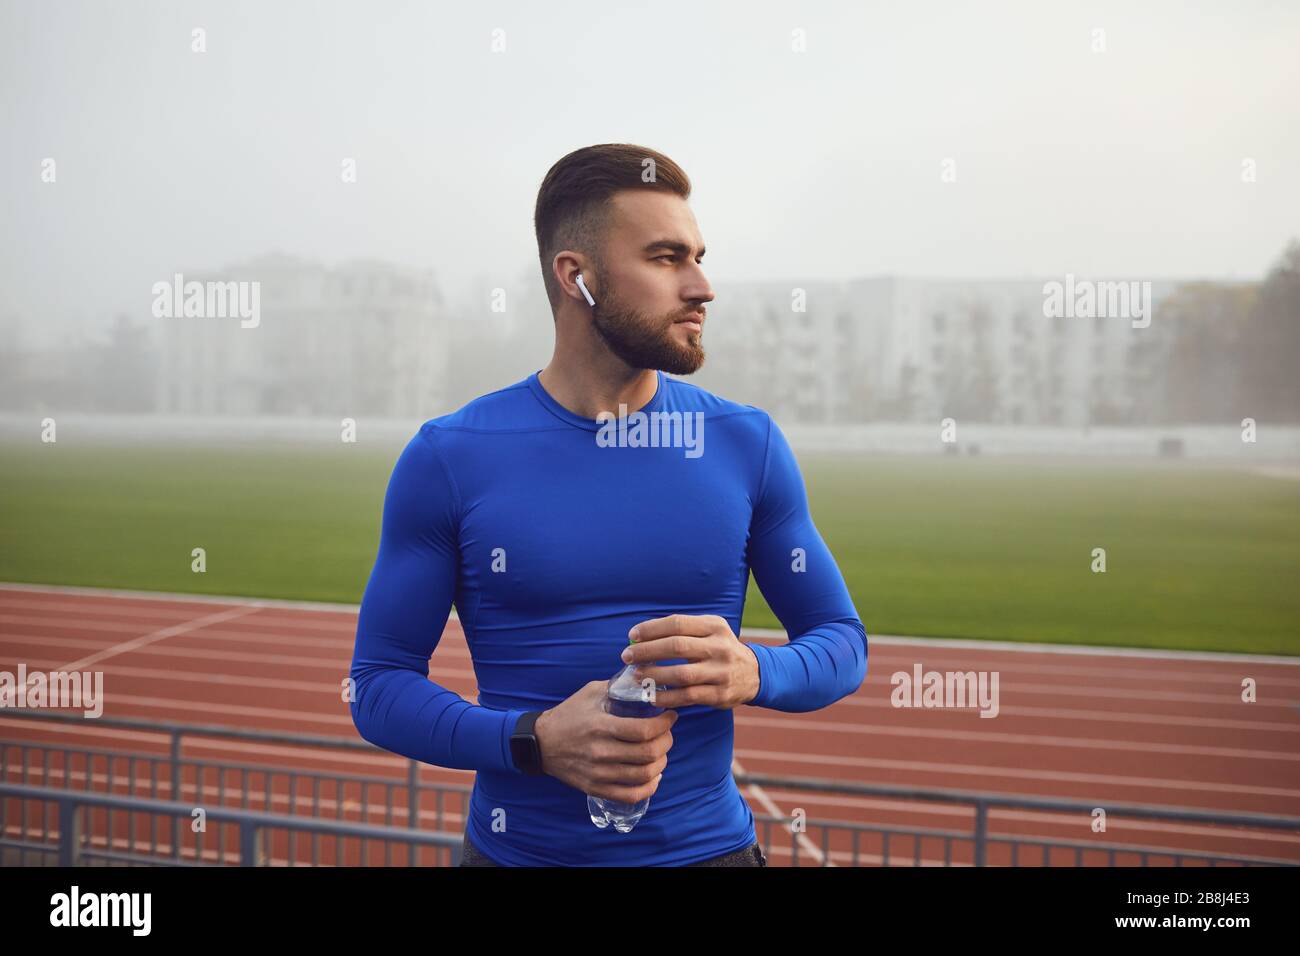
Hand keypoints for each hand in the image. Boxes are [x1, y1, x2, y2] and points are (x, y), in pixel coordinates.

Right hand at [534, 680, 677, 803]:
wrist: (541, 743)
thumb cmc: (568, 714)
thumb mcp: (590, 693)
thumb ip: (617, 687)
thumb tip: (645, 681)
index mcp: (600, 725)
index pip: (643, 730)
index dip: (665, 724)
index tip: (671, 716)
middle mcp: (600, 751)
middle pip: (647, 754)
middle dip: (666, 742)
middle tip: (667, 733)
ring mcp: (598, 773)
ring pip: (643, 775)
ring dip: (661, 763)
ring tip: (661, 752)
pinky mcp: (595, 788)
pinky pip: (630, 795)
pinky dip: (649, 787)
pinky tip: (653, 776)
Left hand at [622, 614, 760, 709]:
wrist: (755, 674)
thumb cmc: (719, 649)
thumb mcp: (710, 631)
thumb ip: (682, 630)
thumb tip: (641, 636)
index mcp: (715, 626)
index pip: (677, 623)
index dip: (651, 629)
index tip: (632, 636)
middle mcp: (720, 647)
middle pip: (677, 647)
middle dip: (647, 651)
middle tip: (627, 656)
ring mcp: (721, 672)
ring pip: (681, 674)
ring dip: (654, 674)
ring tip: (636, 675)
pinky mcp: (720, 695)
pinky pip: (687, 696)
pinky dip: (666, 697)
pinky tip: (651, 695)